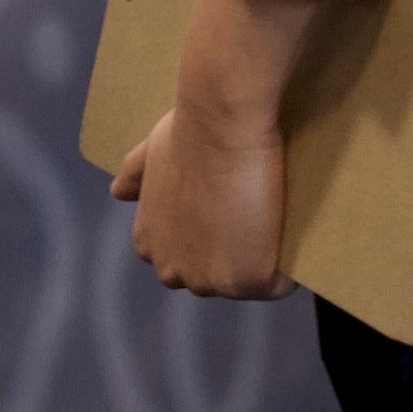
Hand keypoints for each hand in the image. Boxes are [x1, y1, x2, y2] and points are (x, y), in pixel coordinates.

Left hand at [112, 94, 288, 298]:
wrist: (223, 126)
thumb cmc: (189, 133)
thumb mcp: (150, 155)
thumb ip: (134, 176)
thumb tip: (119, 191)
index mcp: (149, 246)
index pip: (186, 260)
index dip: (212, 239)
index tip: (230, 212)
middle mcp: (173, 272)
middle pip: (215, 278)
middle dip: (236, 255)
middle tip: (256, 214)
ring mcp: (211, 281)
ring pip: (247, 285)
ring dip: (264, 262)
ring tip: (275, 221)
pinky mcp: (250, 281)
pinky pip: (280, 285)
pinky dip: (291, 267)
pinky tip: (293, 235)